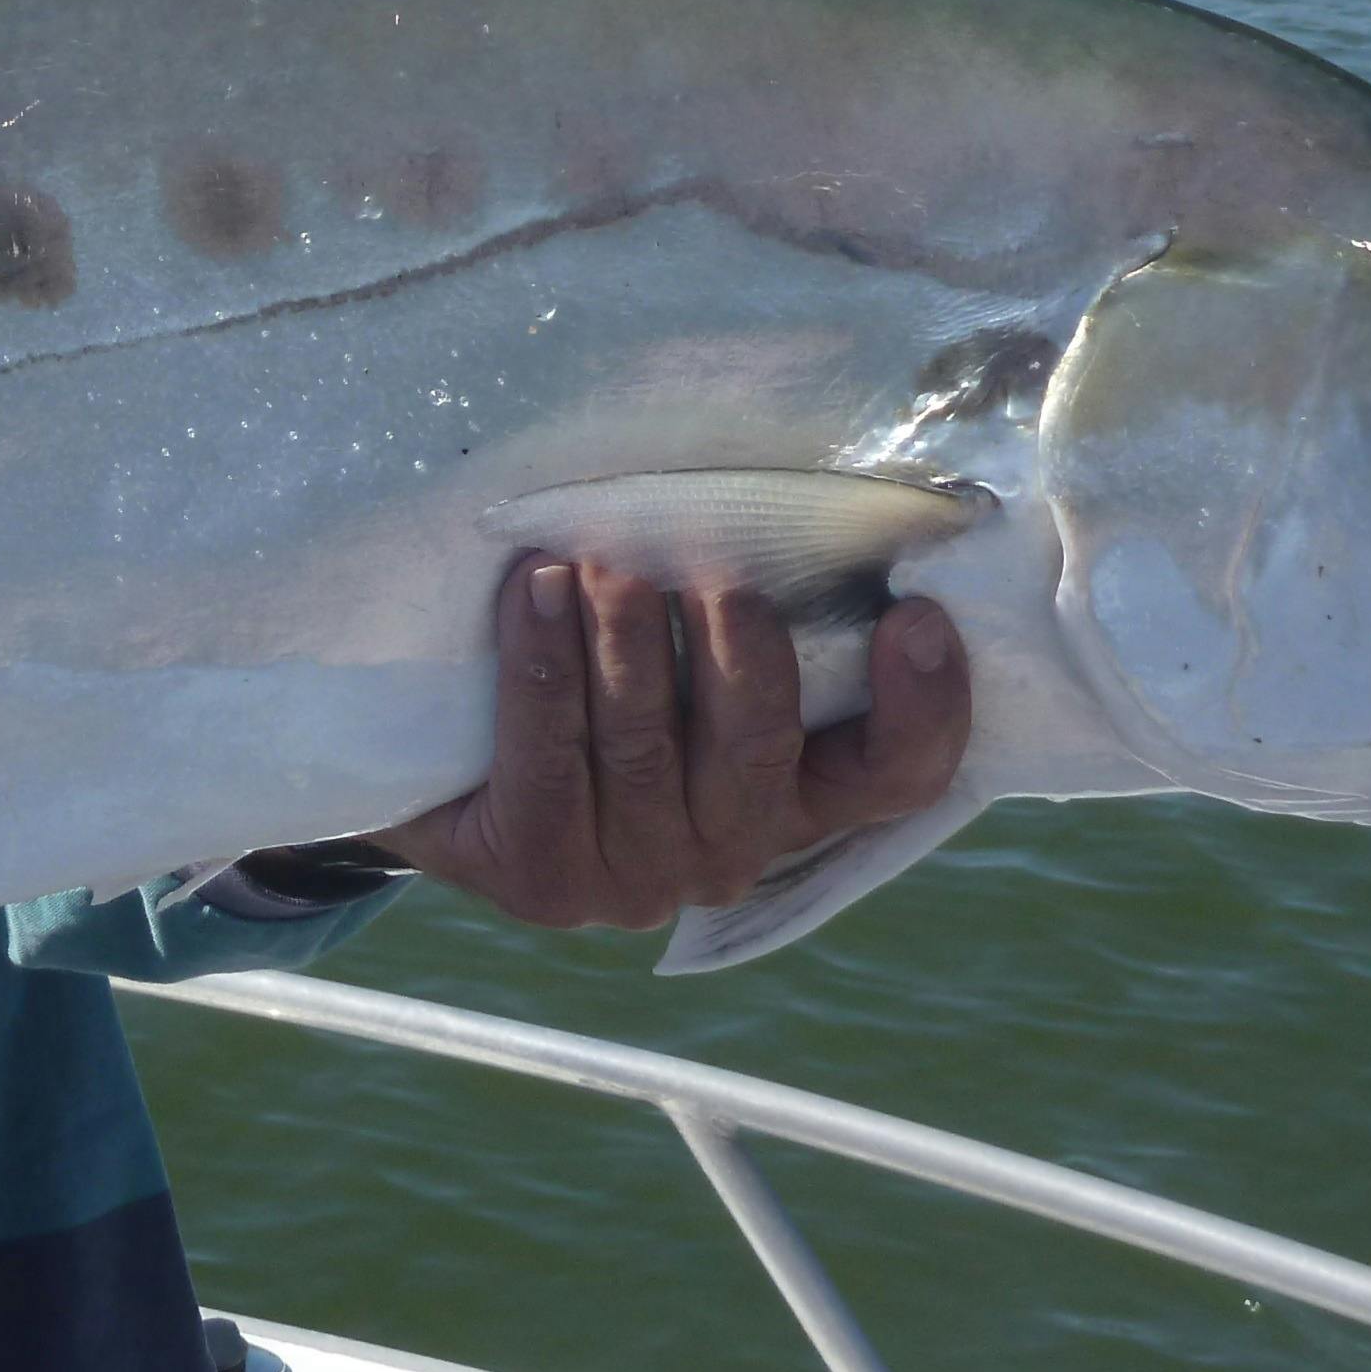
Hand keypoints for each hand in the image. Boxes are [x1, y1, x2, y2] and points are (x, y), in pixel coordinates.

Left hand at [377, 555, 967, 931]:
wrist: (447, 764)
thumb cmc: (592, 676)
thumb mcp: (681, 639)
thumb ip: (740, 598)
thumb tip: (775, 492)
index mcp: (795, 797)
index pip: (894, 775)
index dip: (922, 706)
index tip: (916, 615)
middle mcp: (730, 851)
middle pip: (759, 745)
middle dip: (736, 644)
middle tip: (709, 560)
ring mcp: (637, 877)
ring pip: (643, 745)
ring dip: (624, 636)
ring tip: (600, 556)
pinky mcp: (544, 880)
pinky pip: (548, 757)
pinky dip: (542, 663)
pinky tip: (532, 590)